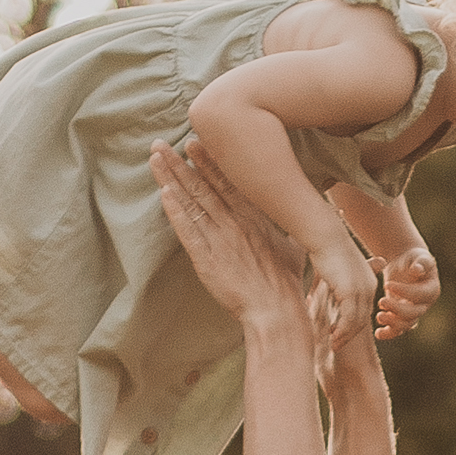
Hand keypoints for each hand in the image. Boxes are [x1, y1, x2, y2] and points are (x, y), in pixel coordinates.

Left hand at [150, 140, 313, 333]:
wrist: (277, 310)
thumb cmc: (286, 282)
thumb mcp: (294, 247)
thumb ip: (288, 229)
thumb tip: (300, 219)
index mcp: (253, 217)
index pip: (225, 182)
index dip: (206, 161)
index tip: (193, 144)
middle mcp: (233, 222)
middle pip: (202, 186)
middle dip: (179, 164)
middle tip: (161, 144)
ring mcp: (219, 240)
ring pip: (190, 203)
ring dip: (171, 179)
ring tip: (155, 159)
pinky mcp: (207, 260)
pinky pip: (187, 232)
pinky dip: (174, 212)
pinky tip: (163, 194)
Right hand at [310, 230, 379, 350]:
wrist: (326, 235)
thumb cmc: (326, 249)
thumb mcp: (335, 270)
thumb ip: (335, 285)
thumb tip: (323, 293)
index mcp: (368, 281)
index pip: (363, 309)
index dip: (352, 324)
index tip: (339, 334)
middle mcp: (369, 287)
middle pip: (362, 318)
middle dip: (349, 334)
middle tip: (336, 345)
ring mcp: (362, 290)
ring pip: (357, 321)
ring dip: (345, 336)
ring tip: (333, 344)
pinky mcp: (351, 291)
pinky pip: (349, 318)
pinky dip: (342, 330)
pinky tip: (332, 336)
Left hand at [376, 243, 439, 340]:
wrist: (405, 266)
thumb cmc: (413, 258)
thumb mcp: (419, 256)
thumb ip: (421, 262)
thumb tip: (417, 270)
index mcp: (432, 290)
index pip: (420, 295)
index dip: (404, 292)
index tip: (387, 284)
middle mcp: (425, 305)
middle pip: (414, 314)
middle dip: (397, 309)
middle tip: (381, 301)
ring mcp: (414, 313)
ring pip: (406, 325)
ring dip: (393, 324)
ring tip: (379, 316)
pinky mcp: (402, 318)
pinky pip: (397, 330)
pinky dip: (388, 333)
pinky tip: (378, 333)